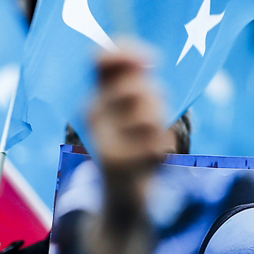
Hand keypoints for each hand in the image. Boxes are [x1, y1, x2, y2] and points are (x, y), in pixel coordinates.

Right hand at [84, 48, 170, 253]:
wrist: (120, 201)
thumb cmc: (133, 148)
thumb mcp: (132, 112)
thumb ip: (136, 82)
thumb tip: (145, 57)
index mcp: (93, 95)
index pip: (104, 59)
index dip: (128, 53)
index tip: (151, 61)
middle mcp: (91, 113)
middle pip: (137, 86)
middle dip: (156, 98)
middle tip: (154, 115)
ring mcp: (101, 138)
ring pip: (149, 114)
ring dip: (160, 126)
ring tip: (151, 140)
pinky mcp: (115, 162)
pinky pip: (155, 142)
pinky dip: (161, 148)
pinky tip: (151, 160)